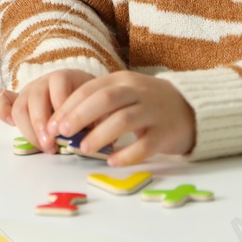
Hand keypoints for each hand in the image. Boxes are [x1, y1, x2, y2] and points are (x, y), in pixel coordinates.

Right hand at [0, 69, 97, 153]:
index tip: (66, 131)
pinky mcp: (17, 101)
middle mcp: (44, 82)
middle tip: (51, 145)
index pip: (58, 86)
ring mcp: (28, 91)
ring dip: (28, 128)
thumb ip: (97, 118)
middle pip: (35, 97)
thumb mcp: (98, 107)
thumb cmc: (89, 105)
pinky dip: (1, 109)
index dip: (60, 109)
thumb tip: (95, 135)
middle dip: (41, 124)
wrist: (81, 94)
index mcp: (65, 77)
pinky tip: (9, 123)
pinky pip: (2, 99)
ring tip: (42, 146)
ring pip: (20, 106)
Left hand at [44, 71, 195, 165]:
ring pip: (124, 120)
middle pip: (105, 99)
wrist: (189, 109)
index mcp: (122, 80)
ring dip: (100, 135)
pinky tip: (112, 161)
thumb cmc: (145, 104)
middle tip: (62, 133)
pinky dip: (127, 154)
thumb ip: (98, 104)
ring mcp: (154, 111)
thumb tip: (63, 124)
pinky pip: (146, 144)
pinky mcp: (166, 132)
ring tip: (84, 149)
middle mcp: (138, 92)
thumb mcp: (123, 94)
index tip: (52, 124)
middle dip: (80, 116)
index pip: (90, 88)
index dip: (69, 106)